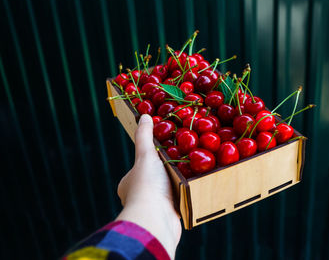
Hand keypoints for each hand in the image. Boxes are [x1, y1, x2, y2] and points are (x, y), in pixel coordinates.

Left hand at [116, 114, 181, 258]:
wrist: (157, 219)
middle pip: (157, 177)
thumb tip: (144, 115)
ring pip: (169, 189)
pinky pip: (179, 200)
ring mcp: (154, 207)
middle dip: (169, 169)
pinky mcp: (169, 216)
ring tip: (193, 168)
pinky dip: (186, 194)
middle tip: (184, 157)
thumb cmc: (147, 185)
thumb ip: (145, 136)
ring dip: (179, 182)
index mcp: (127, 183)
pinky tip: (195, 186)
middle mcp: (138, 196)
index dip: (153, 157)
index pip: (141, 165)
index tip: (167, 149)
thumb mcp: (146, 155)